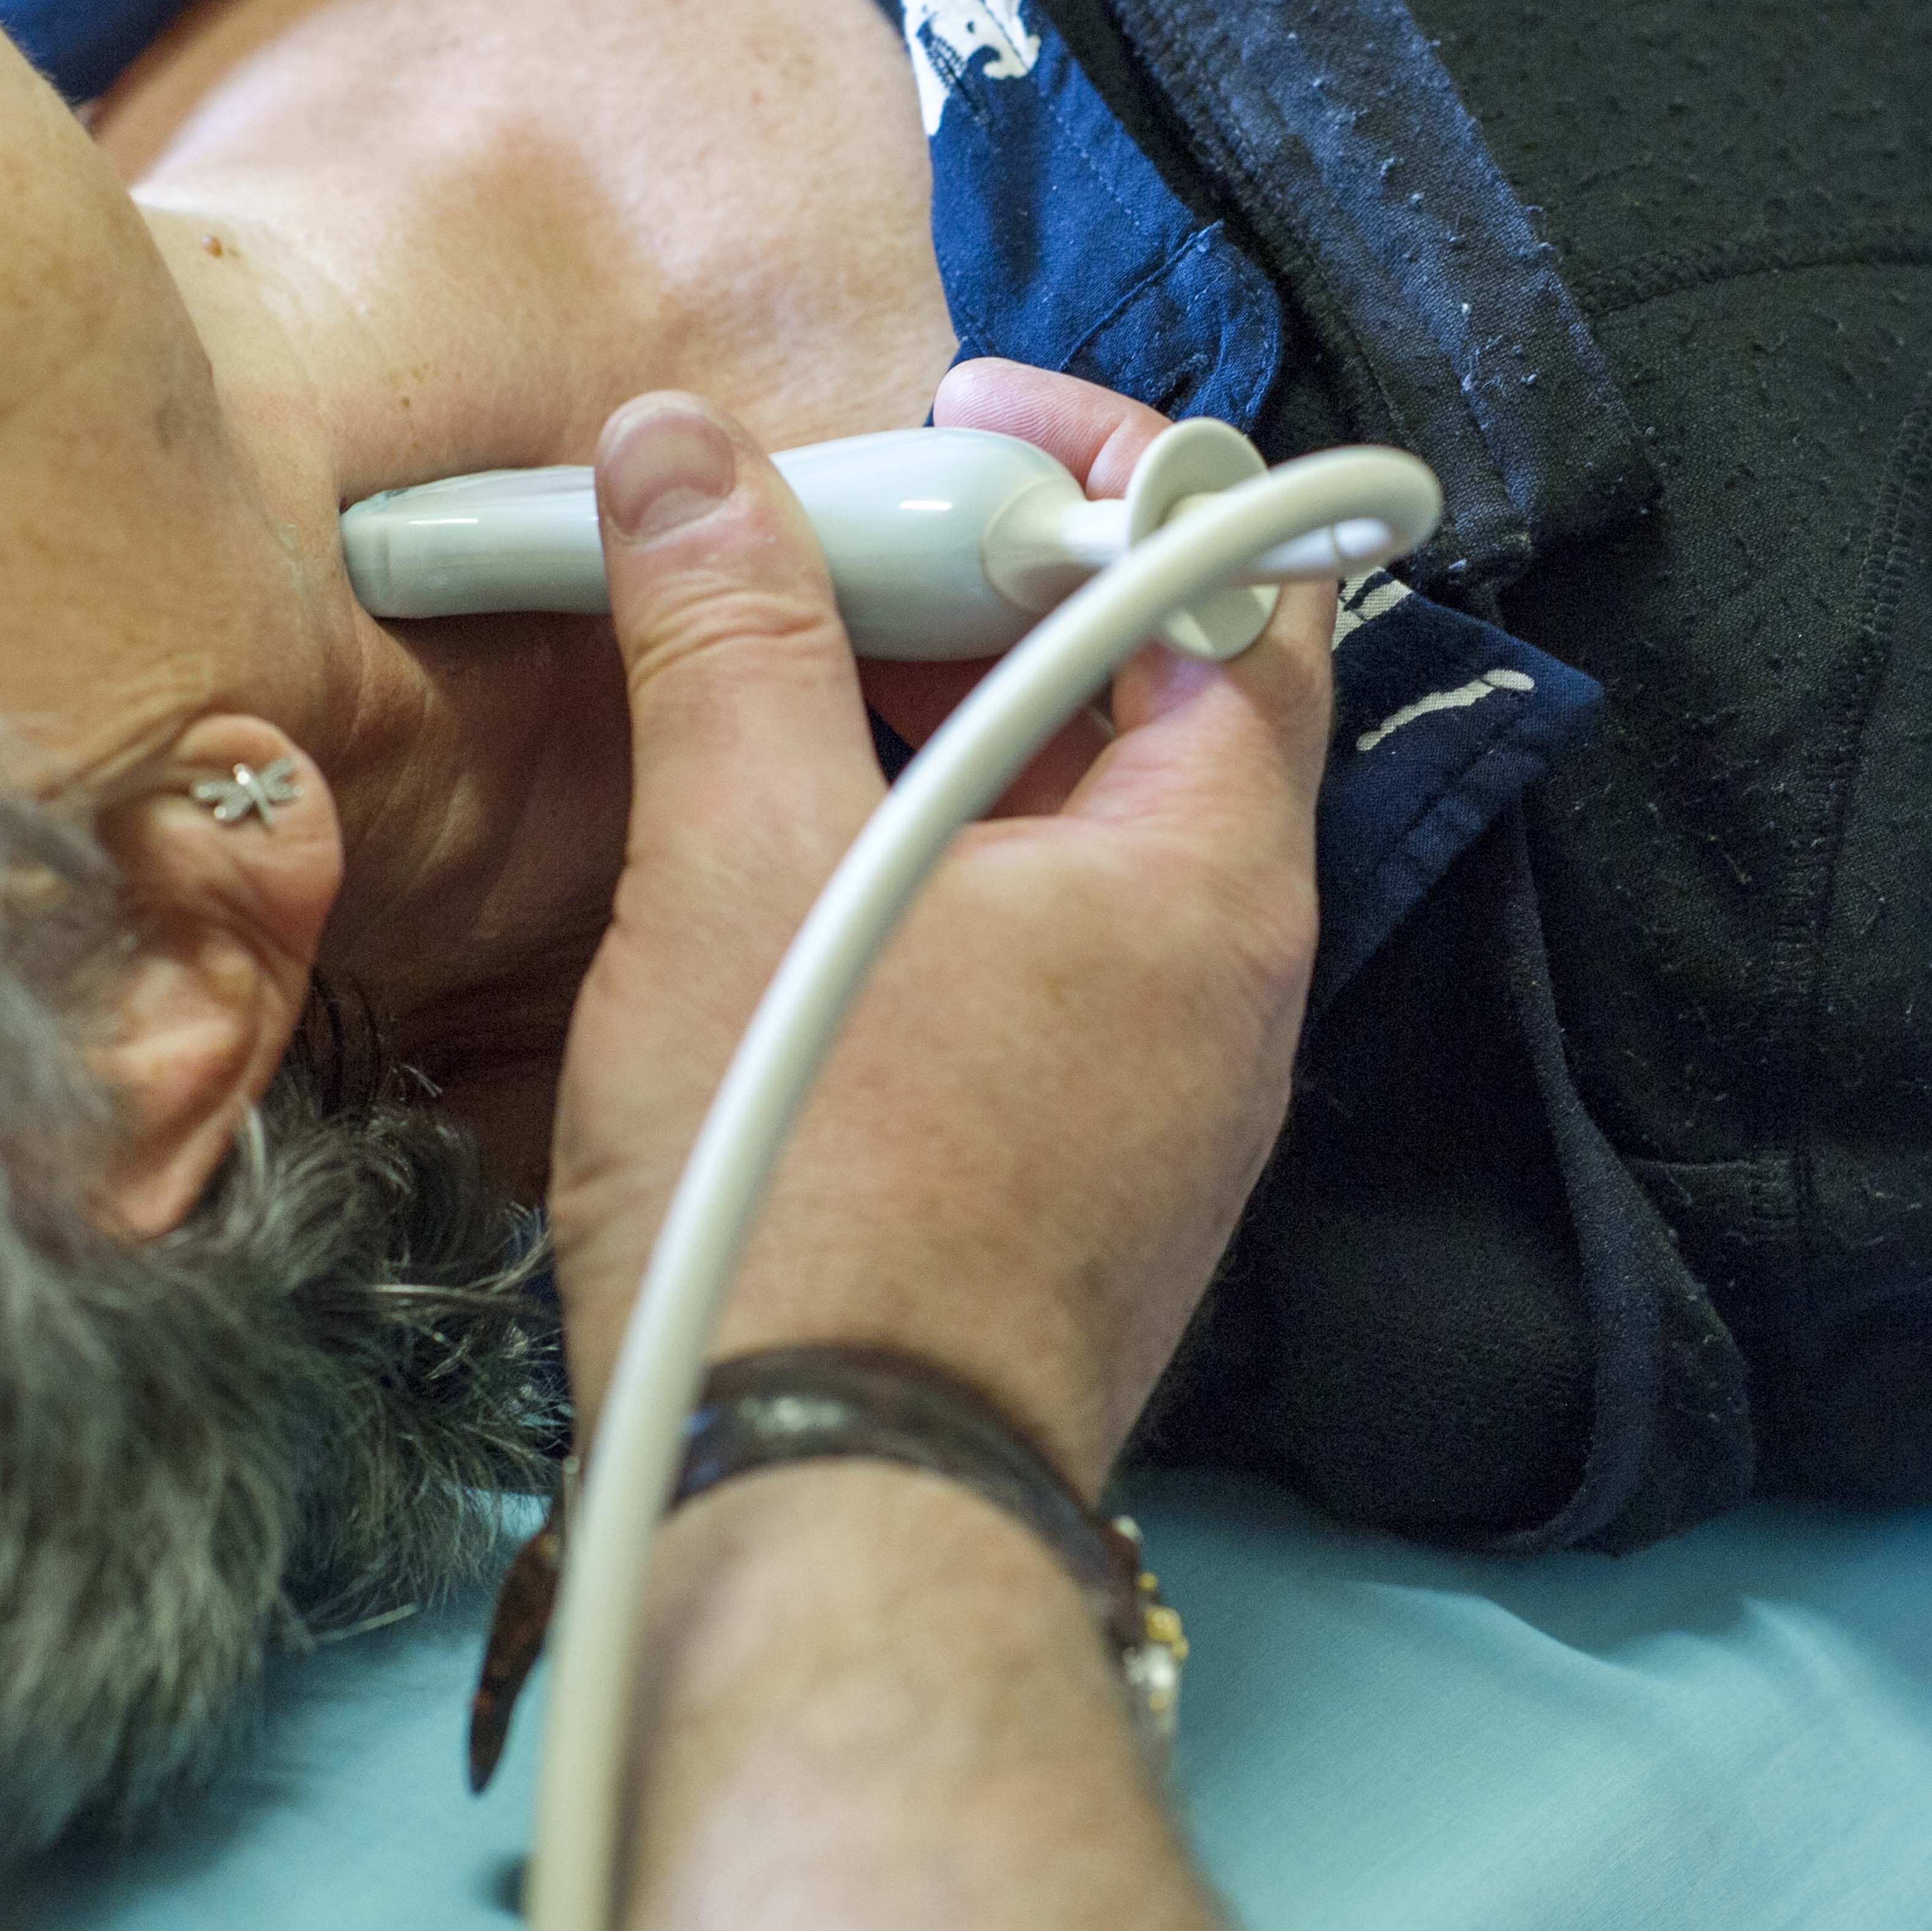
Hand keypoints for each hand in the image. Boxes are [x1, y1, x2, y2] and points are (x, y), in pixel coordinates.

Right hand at [543, 380, 1332, 1487]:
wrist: (826, 1506)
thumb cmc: (807, 1178)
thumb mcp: (746, 861)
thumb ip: (733, 634)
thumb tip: (685, 447)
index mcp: (1217, 868)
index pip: (1246, 583)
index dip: (1122, 462)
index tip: (963, 424)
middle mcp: (1236, 973)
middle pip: (1157, 703)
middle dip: (999, 594)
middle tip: (826, 544)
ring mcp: (1172, 1085)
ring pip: (1084, 836)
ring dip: (952, 732)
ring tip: (781, 684)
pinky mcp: (1086, 1170)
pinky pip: (1045, 958)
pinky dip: (945, 868)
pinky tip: (798, 870)